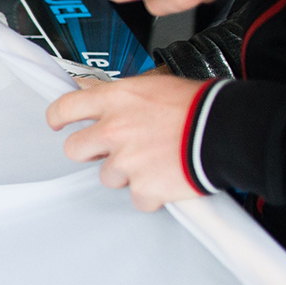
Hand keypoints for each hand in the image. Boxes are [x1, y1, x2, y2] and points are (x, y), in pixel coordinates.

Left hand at [45, 71, 208, 210]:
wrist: (228, 130)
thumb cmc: (200, 106)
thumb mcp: (158, 87)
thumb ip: (128, 100)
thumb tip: (116, 107)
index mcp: (116, 99)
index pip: (66, 107)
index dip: (58, 117)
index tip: (58, 123)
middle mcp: (113, 129)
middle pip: (74, 149)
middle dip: (90, 153)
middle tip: (113, 151)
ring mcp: (126, 161)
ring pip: (107, 177)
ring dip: (127, 174)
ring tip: (156, 161)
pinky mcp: (143, 187)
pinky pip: (137, 197)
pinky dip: (151, 194)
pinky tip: (168, 179)